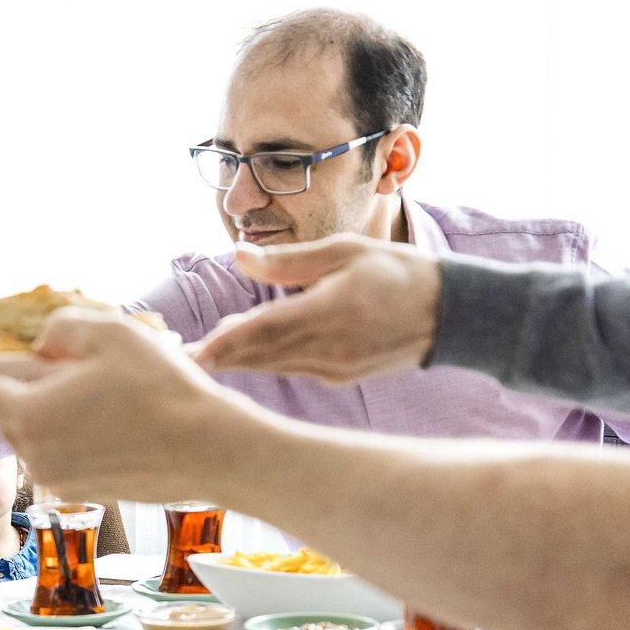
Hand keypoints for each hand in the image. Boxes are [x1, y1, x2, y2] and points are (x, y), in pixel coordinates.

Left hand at [0, 309, 256, 501]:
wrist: (213, 452)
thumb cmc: (164, 389)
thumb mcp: (109, 333)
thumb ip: (59, 328)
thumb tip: (40, 346)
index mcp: (28, 412)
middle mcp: (33, 450)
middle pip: (10, 408)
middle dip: (31, 385)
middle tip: (84, 369)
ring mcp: (56, 477)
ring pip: (39, 429)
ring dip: (58, 408)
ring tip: (115, 396)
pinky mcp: (80, 490)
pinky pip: (63, 450)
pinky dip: (78, 432)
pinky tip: (122, 421)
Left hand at [189, 236, 439, 383]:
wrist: (452, 315)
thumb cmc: (398, 272)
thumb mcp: (345, 252)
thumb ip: (288, 260)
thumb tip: (238, 254)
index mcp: (331, 312)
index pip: (264, 331)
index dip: (223, 344)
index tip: (189, 353)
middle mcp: (330, 348)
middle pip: (259, 355)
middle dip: (218, 356)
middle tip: (177, 355)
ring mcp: (335, 368)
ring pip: (272, 365)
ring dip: (237, 359)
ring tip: (201, 351)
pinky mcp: (339, 377)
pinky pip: (292, 369)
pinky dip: (265, 362)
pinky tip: (244, 353)